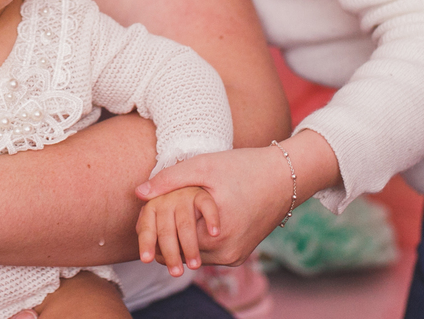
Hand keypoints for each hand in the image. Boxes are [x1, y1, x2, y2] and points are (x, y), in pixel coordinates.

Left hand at [135, 147, 296, 266]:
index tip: (148, 211)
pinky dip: (196, 238)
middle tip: (156, 212)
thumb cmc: (244, 167)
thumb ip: (169, 180)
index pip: (170, 242)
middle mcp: (227, 254)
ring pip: (193, 253)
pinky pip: (208, 252)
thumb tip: (138, 193)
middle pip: (180, 251)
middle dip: (165, 234)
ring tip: (174, 212)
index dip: (154, 226)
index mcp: (216, 236)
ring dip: (181, 236)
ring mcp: (235, 257)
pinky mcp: (239, 253)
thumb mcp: (203, 167)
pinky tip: (192, 218)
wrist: (285, 176)